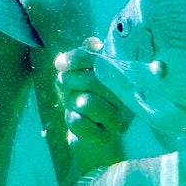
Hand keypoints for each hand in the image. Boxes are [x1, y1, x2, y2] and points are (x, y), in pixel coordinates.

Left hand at [55, 38, 133, 173]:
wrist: (94, 142)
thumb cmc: (89, 104)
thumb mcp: (86, 77)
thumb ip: (88, 56)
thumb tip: (92, 42)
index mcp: (125, 81)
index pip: (103, 62)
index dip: (78, 58)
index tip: (59, 62)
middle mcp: (127, 100)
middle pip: (92, 81)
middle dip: (69, 81)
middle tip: (64, 85)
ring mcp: (118, 120)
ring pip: (85, 101)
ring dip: (71, 101)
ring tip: (75, 105)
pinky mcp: (106, 138)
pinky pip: (78, 121)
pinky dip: (71, 119)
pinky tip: (78, 121)